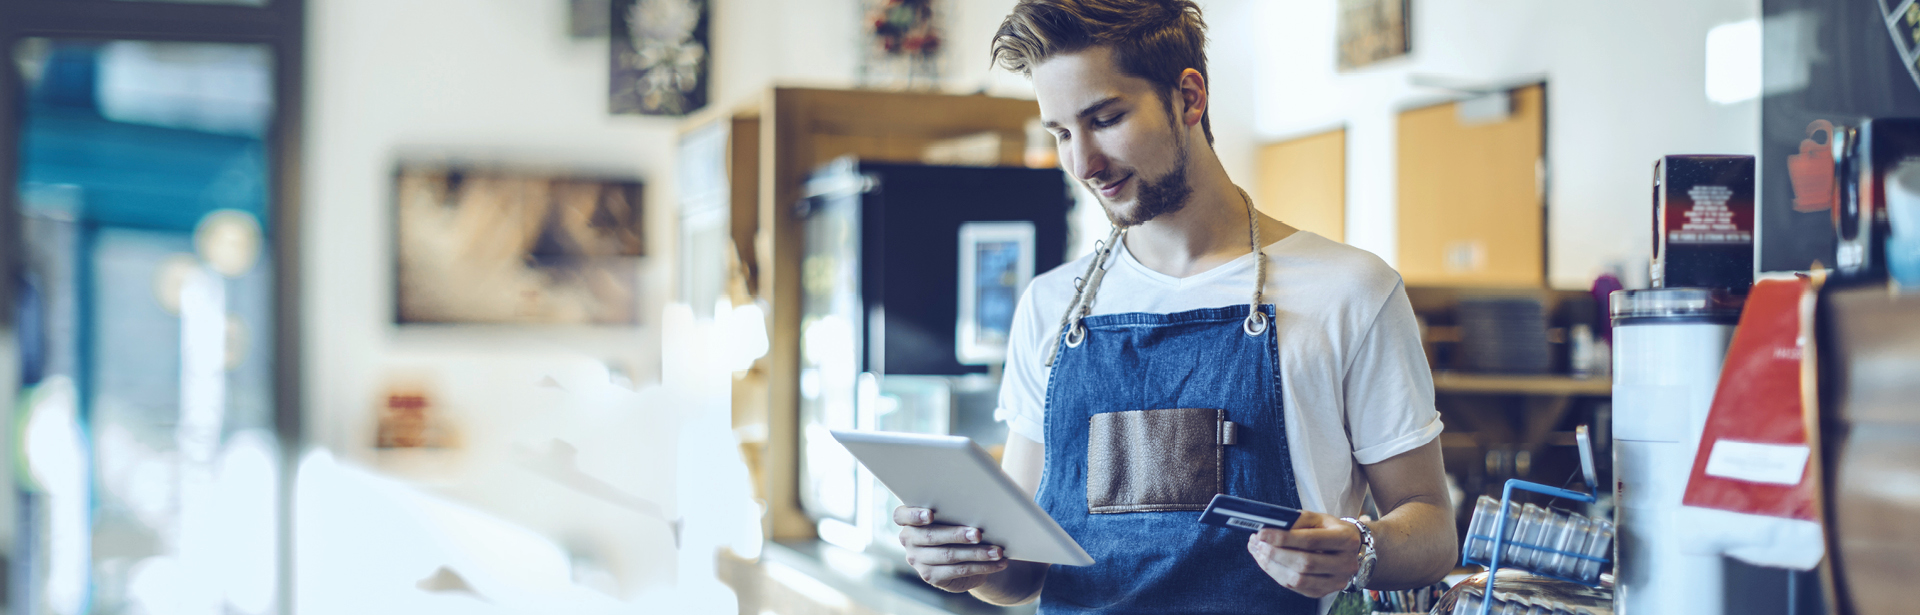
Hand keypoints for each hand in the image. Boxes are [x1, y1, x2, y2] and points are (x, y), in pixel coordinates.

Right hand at [895, 505, 1010, 592]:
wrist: (966, 555)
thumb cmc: (961, 522)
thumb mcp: (956, 512)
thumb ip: (957, 502)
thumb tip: (981, 486)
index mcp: (909, 520)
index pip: (901, 515)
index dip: (914, 515)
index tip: (930, 514)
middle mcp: (909, 539)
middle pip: (931, 536)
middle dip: (957, 534)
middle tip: (978, 533)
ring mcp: (918, 560)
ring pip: (948, 555)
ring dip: (976, 553)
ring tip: (996, 551)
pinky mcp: (931, 576)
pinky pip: (958, 571)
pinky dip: (981, 566)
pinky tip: (998, 563)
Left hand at [1246, 510, 1361, 598]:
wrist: (1350, 549)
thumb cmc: (1330, 530)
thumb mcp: (1319, 518)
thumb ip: (1297, 520)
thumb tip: (1270, 528)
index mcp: (1345, 539)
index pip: (1311, 540)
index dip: (1283, 538)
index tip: (1262, 533)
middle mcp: (1345, 563)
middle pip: (1305, 563)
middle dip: (1275, 553)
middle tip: (1257, 543)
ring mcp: (1336, 581)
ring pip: (1298, 579)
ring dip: (1272, 566)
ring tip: (1258, 551)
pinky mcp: (1324, 591)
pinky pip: (1296, 587)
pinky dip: (1277, 574)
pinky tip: (1267, 562)